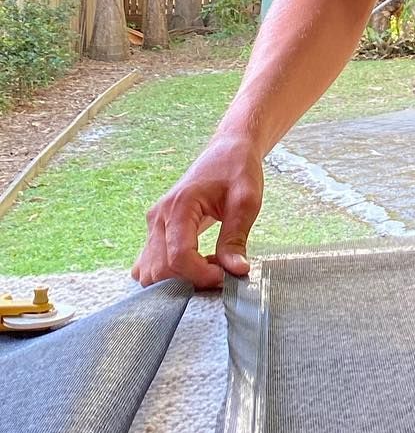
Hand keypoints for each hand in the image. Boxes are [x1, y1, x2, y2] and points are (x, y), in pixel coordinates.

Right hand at [132, 135, 264, 289]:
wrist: (227, 152)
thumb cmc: (237, 170)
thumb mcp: (246, 201)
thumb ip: (236, 238)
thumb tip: (236, 271)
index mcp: (179, 207)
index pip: (178, 257)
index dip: (200, 275)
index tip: (225, 276)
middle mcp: (159, 217)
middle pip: (159, 269)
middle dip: (189, 280)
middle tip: (220, 273)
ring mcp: (154, 224)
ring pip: (150, 271)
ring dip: (178, 279)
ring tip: (209, 266)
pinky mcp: (156, 231)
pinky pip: (150, 264)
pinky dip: (170, 274)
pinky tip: (196, 264)